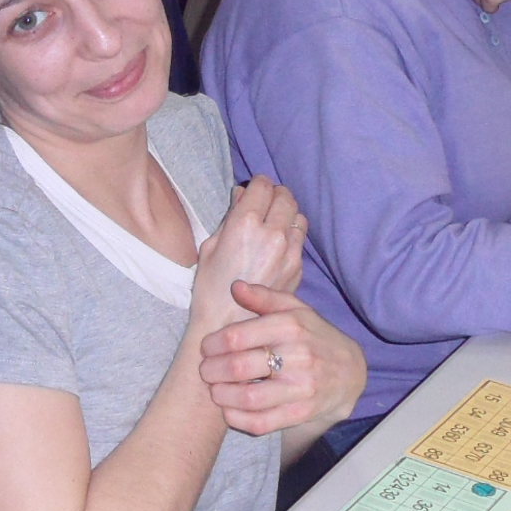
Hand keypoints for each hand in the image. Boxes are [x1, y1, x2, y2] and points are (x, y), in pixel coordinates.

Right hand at [192, 176, 306, 320]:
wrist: (227, 327)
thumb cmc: (210, 288)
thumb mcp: (210, 247)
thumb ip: (230, 217)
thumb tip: (242, 196)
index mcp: (244, 223)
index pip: (262, 186)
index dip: (257, 183)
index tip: (253, 188)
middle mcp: (271, 233)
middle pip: (285, 196)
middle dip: (274, 194)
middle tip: (264, 202)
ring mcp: (288, 251)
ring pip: (298, 216)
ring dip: (287, 213)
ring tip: (274, 221)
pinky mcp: (297, 268)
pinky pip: (300, 239)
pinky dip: (292, 235)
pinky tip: (278, 244)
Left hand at [197, 282, 366, 436]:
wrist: (350, 372)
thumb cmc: (315, 336)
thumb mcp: (295, 309)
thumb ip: (264, 297)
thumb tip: (235, 287)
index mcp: (291, 326)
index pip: (238, 336)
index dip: (213, 344)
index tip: (206, 348)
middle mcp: (298, 356)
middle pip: (239, 367)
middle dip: (212, 370)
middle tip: (205, 371)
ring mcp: (301, 387)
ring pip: (249, 397)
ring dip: (222, 396)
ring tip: (215, 390)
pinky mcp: (302, 413)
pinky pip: (262, 422)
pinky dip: (238, 418)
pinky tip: (229, 409)